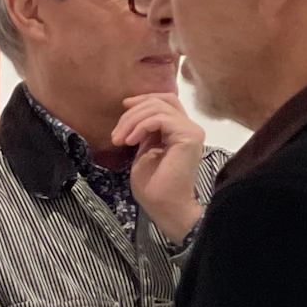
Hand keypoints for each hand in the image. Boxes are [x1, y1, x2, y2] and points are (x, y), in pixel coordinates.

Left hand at [114, 92, 204, 242]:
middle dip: (133, 112)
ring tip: (119, 140)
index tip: (123, 107)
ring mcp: (191, 131)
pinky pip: (160, 119)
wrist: (164, 207)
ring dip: (132, 121)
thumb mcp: (144, 151)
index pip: (165, 101)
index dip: (143, 99)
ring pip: (158, 107)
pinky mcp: (188, 136)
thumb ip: (145, 132)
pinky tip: (130, 141)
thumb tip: (137, 116)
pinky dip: (140, 126)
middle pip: (160, 101)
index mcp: (180, 130)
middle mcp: (189, 127)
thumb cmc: (153, 187)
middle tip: (116, 134)